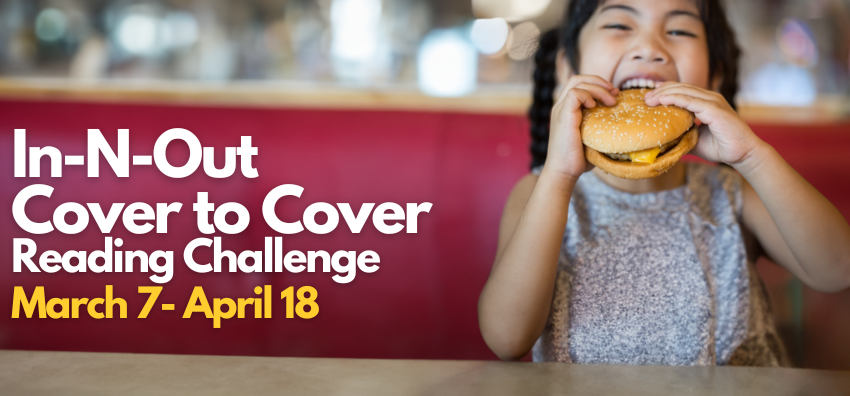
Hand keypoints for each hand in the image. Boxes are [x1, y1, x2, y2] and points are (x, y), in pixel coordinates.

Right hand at [544, 75, 618, 181]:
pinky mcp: (563, 115)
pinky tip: (595, 106)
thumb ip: (600, 125)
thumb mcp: (592, 137)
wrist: (564, 171)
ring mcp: (560, 110)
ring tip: (610, 101)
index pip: (579, 85)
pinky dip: (587, 95)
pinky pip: (574, 93)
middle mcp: (561, 106)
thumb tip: (622, 121)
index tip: (613, 95)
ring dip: (597, 88)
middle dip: (599, 81)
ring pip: (577, 82)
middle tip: (614, 92)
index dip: (597, 84)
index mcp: (566, 109)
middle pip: (578, 78)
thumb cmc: (578, 159)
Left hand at [643, 82, 765, 168]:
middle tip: (644, 97)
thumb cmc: (721, 147)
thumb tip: (664, 138)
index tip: (649, 97)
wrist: (742, 154)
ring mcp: (713, 102)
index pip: (682, 91)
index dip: (665, 91)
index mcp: (706, 102)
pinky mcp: (714, 109)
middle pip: (680, 88)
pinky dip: (675, 99)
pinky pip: (690, 100)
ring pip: (683, 91)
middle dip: (660, 91)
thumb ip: (682, 134)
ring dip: (664, 94)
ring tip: (648, 99)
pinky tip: (662, 100)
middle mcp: (710, 98)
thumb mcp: (695, 139)